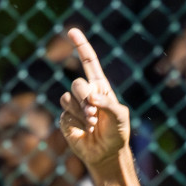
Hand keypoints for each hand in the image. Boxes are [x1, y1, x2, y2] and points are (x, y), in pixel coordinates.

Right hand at [60, 28, 131, 169]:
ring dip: (82, 111)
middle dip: (85, 97)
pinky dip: (75, 121)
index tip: (72, 31)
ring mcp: (74, 105)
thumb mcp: (120, 117)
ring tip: (92, 124)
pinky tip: (83, 130)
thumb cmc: (117, 134)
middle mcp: (86, 93)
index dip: (81, 46)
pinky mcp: (65, 117)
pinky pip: (65, 112)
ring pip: (69, 97)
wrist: (106, 154)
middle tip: (94, 114)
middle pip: (77, 83)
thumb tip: (92, 98)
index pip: (89, 63)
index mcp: (100, 87)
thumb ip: (108, 104)